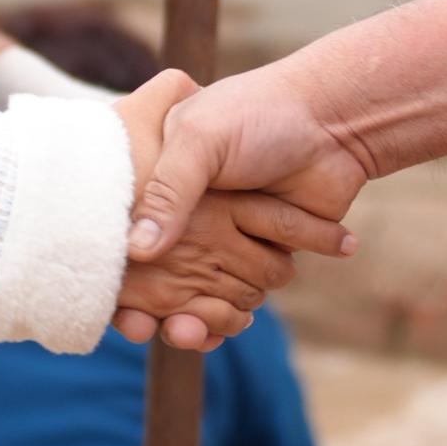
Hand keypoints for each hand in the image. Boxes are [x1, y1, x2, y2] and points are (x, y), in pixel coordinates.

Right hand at [112, 72, 354, 345]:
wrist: (331, 122)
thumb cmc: (255, 115)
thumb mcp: (199, 139)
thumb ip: (168, 190)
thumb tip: (137, 251)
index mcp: (161, 185)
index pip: (124, 240)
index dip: (117, 277)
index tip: (115, 306)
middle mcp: (190, 216)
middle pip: (157, 279)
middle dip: (150, 309)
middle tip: (142, 325)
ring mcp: (228, 239)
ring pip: (199, 297)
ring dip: (194, 318)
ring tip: (187, 330)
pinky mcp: (266, 255)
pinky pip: (241, 300)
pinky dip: (229, 320)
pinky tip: (218, 330)